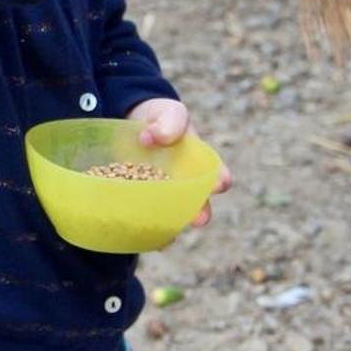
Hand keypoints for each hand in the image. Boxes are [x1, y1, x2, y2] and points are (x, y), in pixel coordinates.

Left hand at [127, 97, 231, 228]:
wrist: (130, 128)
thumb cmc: (158, 120)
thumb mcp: (167, 113)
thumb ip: (168, 122)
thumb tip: (152, 138)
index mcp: (198, 163)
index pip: (215, 174)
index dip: (219, 180)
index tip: (220, 183)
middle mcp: (184, 185)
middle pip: (198, 203)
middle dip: (200, 211)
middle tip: (200, 218)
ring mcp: (162, 195)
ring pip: (172, 216)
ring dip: (172, 226)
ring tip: (169, 236)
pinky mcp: (139, 202)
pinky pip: (146, 218)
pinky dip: (146, 229)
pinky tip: (141, 236)